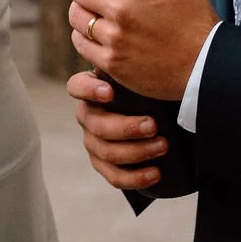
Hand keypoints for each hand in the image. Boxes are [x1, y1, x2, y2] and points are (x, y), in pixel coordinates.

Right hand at [66, 70, 168, 190]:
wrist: (159, 114)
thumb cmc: (148, 88)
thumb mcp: (140, 77)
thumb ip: (138, 73)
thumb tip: (151, 64)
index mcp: (91, 90)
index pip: (77, 87)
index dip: (89, 91)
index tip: (111, 92)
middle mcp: (88, 116)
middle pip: (97, 126)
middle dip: (127, 128)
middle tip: (154, 125)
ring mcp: (93, 142)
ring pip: (107, 152)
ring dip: (137, 152)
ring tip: (163, 147)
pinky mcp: (103, 164)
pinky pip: (113, 176)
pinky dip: (135, 177)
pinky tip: (155, 173)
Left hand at [67, 0, 217, 101]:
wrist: (205, 68)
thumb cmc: (198, 21)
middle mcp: (122, 10)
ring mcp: (115, 39)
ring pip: (76, 16)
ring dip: (81, 9)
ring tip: (93, 10)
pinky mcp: (112, 63)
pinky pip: (81, 43)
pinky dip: (84, 36)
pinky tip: (96, 33)